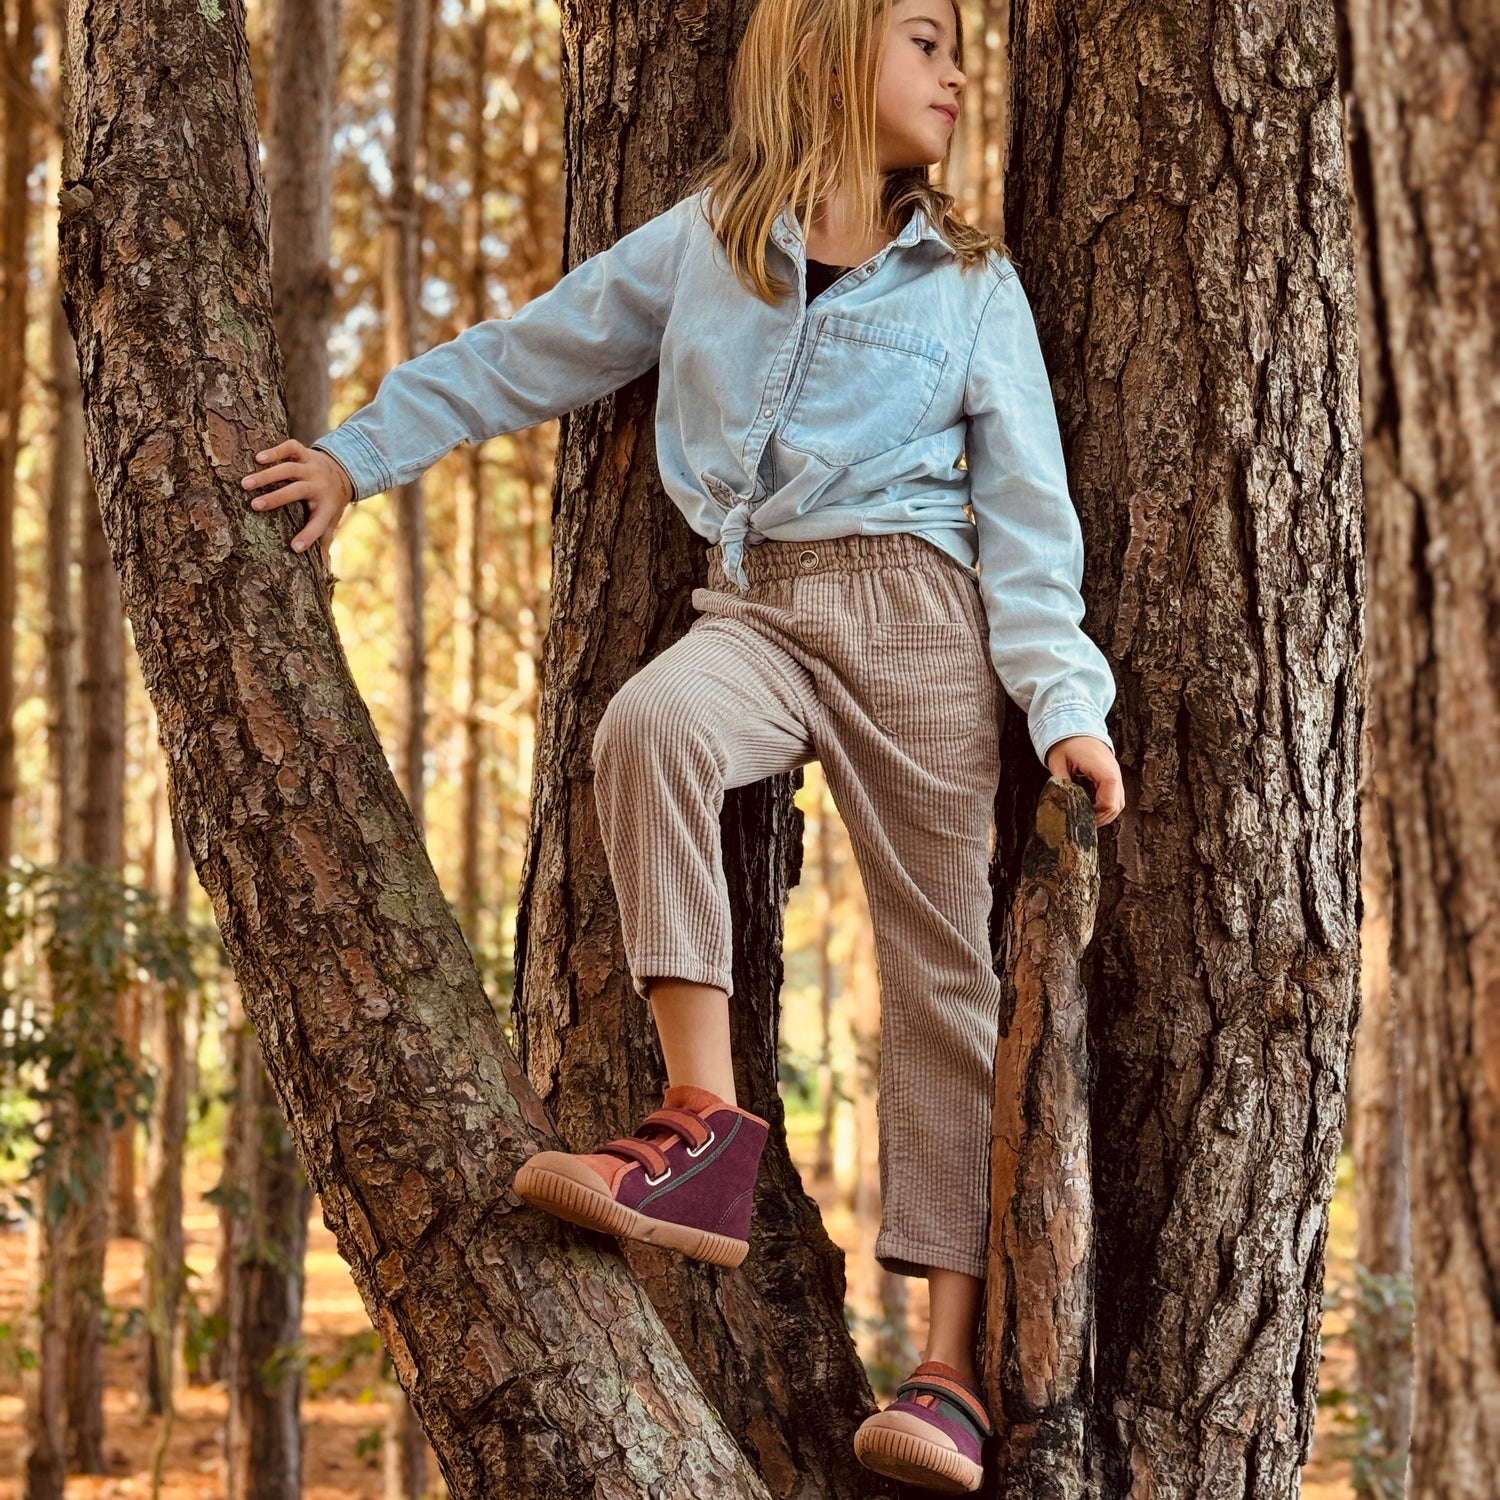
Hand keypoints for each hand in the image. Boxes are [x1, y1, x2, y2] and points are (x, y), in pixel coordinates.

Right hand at [240, 438, 354, 561]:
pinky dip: (275, 451)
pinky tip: (258, 458)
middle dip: (276, 498)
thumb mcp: (330, 522)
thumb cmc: (330, 502)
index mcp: (326, 507)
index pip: (318, 524)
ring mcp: (311, 467)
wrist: (343, 471)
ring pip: (289, 469)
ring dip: (267, 476)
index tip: (293, 548)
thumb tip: (321, 572)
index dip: (308, 536)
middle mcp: (318, 485)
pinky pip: (290, 448)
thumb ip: (323, 542)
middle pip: (297, 491)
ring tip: (244, 484)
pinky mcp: (304, 453)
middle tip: (254, 506)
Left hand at [1044, 735, 1123, 825]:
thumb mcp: (1058, 763)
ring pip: (1119, 802)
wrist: (1075, 722)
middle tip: (1084, 822)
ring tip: (1089, 817)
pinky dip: (1107, 804)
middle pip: (1117, 805)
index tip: (1082, 817)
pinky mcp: (1112, 773)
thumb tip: (1061, 803)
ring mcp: (1115, 772)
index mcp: (1103, 770)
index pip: (1109, 801)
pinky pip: (1116, 794)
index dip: (1097, 814)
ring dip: (1106, 812)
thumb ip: (1061, 784)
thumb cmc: (1066, 742)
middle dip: (1102, 817)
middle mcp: (1114, 772)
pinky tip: (1093, 807)